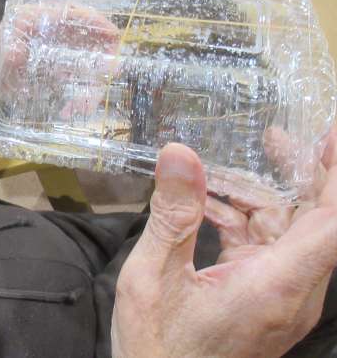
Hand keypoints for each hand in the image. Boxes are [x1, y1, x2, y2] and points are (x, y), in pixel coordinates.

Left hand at [0, 4, 118, 95]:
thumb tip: (18, 52)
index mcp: (31, 19)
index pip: (68, 11)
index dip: (92, 19)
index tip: (111, 33)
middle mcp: (48, 34)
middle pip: (84, 35)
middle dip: (103, 51)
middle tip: (115, 69)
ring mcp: (53, 55)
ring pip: (83, 61)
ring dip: (93, 78)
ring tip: (92, 99)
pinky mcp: (53, 74)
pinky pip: (73, 81)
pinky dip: (80, 94)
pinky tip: (78, 108)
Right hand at [111, 128, 336, 357]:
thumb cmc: (158, 347)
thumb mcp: (153, 276)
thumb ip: (172, 215)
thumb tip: (179, 154)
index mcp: (275, 284)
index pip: (332, 223)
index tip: (331, 135)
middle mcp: (291, 291)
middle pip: (315, 220)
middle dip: (299, 173)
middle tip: (277, 135)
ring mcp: (280, 296)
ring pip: (287, 231)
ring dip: (258, 198)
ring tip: (219, 174)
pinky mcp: (265, 298)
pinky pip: (265, 249)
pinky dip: (240, 224)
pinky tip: (206, 210)